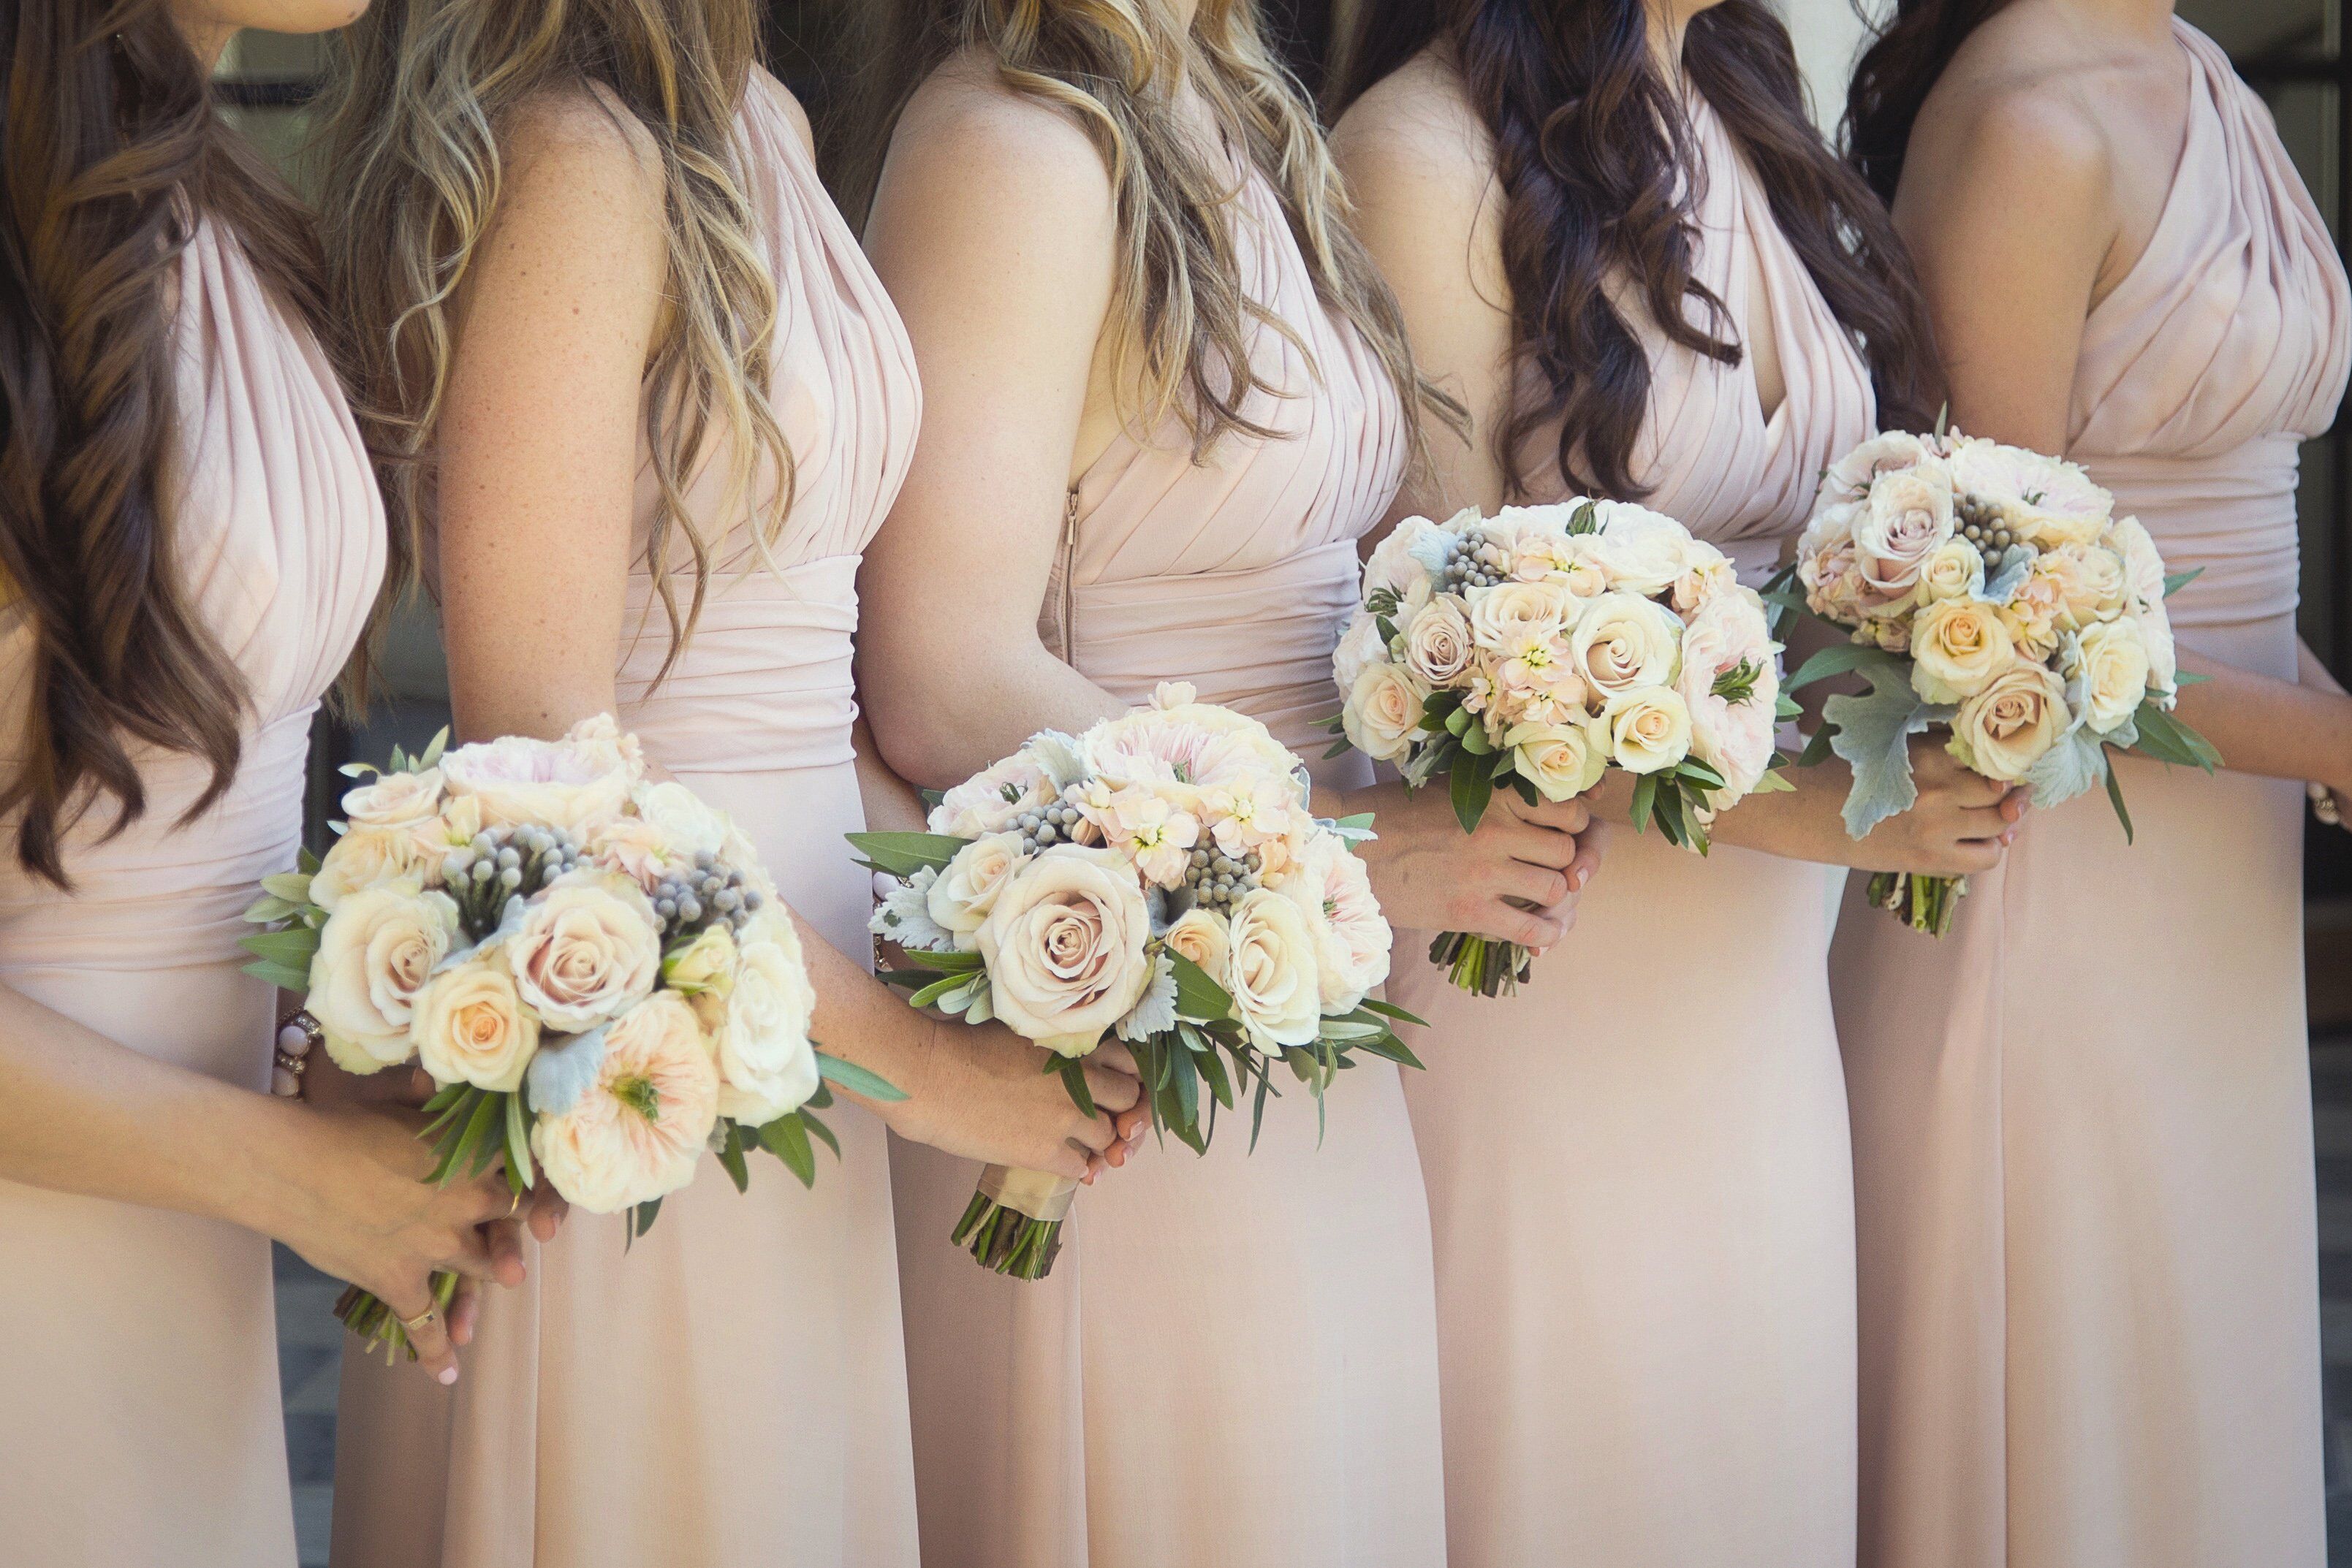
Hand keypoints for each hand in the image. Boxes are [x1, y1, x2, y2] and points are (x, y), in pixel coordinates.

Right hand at [256, 1101, 519, 1384]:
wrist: (289, 1165)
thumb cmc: (342, 1122)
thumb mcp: (400, 1103)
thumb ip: (431, 1100)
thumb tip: (436, 1081)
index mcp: (477, 1157)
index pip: (530, 1173)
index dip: (543, 1184)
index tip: (546, 1193)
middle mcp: (468, 1205)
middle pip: (514, 1224)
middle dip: (519, 1231)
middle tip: (521, 1238)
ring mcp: (436, 1248)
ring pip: (482, 1272)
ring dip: (490, 1281)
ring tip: (499, 1286)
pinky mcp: (400, 1282)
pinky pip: (424, 1326)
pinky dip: (435, 1352)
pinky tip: (448, 1374)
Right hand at [882, 1019, 1138, 1180]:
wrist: (930, 1077)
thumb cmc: (962, 1043)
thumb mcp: (1020, 1028)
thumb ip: (1054, 1040)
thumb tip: (1066, 1049)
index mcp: (1075, 1043)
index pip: (1130, 1063)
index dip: (1126, 1078)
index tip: (1114, 1088)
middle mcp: (1081, 1079)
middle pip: (1129, 1100)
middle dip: (1121, 1111)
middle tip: (1103, 1118)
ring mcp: (1065, 1116)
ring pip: (1108, 1137)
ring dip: (1098, 1142)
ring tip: (1079, 1142)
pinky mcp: (1045, 1151)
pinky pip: (1081, 1167)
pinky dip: (1078, 1167)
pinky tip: (1062, 1161)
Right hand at [1343, 778, 1593, 945]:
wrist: (1349, 851)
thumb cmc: (1394, 816)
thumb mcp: (1449, 787)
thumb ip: (1493, 793)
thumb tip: (1540, 797)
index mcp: (1494, 795)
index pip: (1569, 811)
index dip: (1574, 827)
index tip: (1563, 836)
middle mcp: (1496, 830)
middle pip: (1567, 851)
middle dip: (1566, 864)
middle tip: (1552, 870)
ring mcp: (1484, 872)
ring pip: (1555, 889)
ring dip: (1553, 897)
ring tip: (1541, 898)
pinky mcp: (1470, 911)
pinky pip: (1530, 928)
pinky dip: (1547, 934)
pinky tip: (1546, 934)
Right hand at [1850, 738, 2024, 876]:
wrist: (1817, 814)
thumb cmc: (1860, 777)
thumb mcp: (1900, 748)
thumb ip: (1944, 748)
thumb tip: (2003, 771)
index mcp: (1929, 753)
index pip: (1990, 755)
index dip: (2003, 762)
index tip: (2005, 768)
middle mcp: (1937, 787)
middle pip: (2001, 787)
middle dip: (2010, 791)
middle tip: (2007, 794)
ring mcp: (1936, 824)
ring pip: (2000, 820)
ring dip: (2002, 820)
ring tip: (1989, 818)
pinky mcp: (1930, 857)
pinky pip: (1988, 856)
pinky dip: (1990, 848)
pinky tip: (1975, 842)